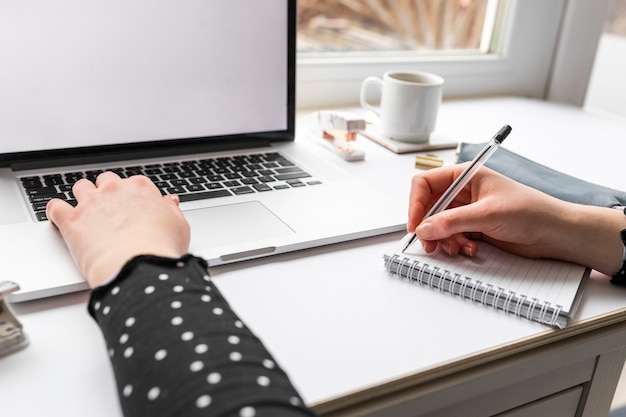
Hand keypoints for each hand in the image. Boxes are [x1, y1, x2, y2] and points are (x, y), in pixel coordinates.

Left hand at [46, 172, 189, 287]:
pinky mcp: (71, 220)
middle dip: (106, 192)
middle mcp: (114, 190)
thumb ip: (171, 211)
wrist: (137, 268)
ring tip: (86, 212)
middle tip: (110, 210)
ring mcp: (91, 203)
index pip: (132, 182)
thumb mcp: (179, 227)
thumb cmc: (160, 250)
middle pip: (105, 180)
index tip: (132, 207)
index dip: (131, 195)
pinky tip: (59, 217)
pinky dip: (55, 211)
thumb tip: (168, 203)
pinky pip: (55, 206)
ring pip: (80, 187)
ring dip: (82, 197)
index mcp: (141, 188)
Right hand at [407, 164, 625, 275]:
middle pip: (429, 207)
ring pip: (439, 225)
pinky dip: (455, 244)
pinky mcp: (474, 227)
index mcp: (465, 176)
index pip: (426, 184)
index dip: (416, 203)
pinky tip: (470, 248)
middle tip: (430, 244)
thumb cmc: (531, 211)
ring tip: (457, 248)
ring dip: (443, 239)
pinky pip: (451, 236)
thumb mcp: (487, 214)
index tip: (415, 225)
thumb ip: (452, 222)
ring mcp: (468, 210)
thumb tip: (424, 229)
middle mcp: (463, 192)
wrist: (555, 233)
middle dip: (428, 226)